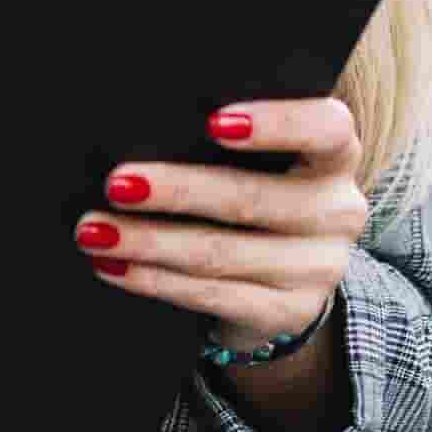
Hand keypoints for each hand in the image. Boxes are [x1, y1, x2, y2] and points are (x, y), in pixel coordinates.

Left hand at [72, 97, 367, 349]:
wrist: (286, 275)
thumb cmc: (257, 186)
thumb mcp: (263, 158)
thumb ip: (227, 135)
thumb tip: (146, 119)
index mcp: (336, 154)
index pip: (326, 128)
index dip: (275, 123)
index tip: (213, 122)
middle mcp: (337, 210)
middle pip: (251, 199)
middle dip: (176, 191)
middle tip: (117, 183)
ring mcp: (317, 268)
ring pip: (220, 252)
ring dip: (148, 241)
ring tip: (94, 230)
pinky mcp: (287, 312)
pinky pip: (211, 295)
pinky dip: (153, 279)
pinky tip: (115, 265)